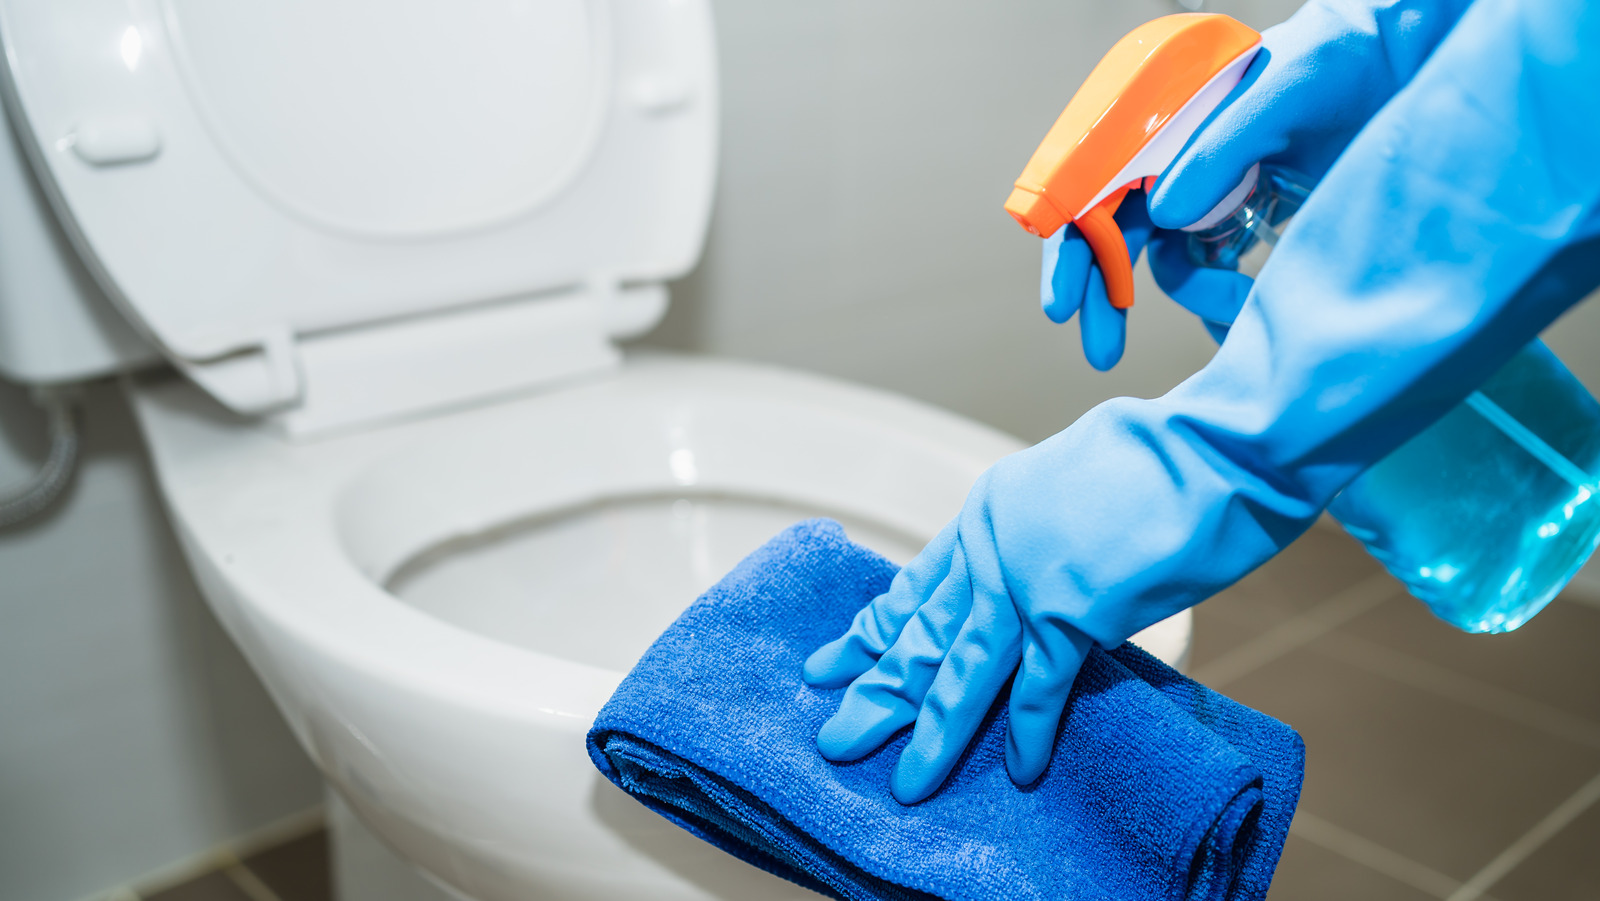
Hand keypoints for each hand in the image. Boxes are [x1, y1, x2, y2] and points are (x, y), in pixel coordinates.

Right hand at [1045, 0, 1473, 366]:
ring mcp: (1213, 188)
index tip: (1064, 303)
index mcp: (1166, 118)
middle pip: (1114, 230)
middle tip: (1100, 348)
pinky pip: (1215, 269)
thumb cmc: (1351, 53)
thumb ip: (1224, 145)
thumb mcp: (1291, 86)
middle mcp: (1178, 155)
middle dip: (1102, 291)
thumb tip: (1167, 212)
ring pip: (1168, 259)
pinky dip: (1222, 300)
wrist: (1417, 61)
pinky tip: (1246, 316)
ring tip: (1236, 308)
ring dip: (1192, 295)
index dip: (1074, 243)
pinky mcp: (1249, 216)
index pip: (1094, 184)